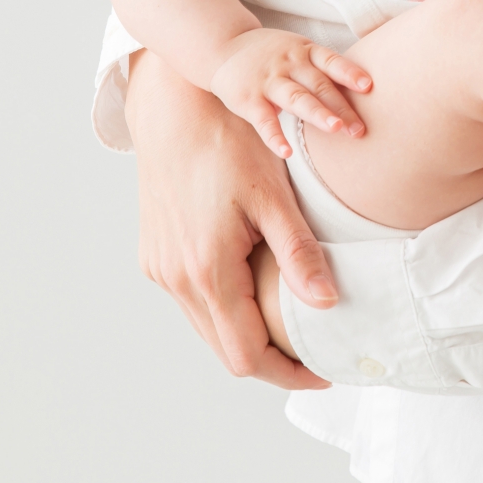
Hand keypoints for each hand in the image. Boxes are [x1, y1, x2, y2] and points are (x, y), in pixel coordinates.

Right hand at [126, 49, 334, 387]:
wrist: (174, 110)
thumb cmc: (228, 143)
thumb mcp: (272, 196)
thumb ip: (298, 253)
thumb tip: (327, 303)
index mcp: (206, 269)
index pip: (246, 355)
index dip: (288, 373)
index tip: (324, 370)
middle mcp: (175, 278)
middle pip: (226, 351)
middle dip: (272, 361)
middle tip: (316, 354)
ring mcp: (160, 268)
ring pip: (207, 329)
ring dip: (247, 335)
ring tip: (292, 326)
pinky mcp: (154, 256)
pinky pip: (192, 302)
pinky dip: (225, 310)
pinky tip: (255, 292)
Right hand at [208, 28, 371, 156]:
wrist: (222, 47)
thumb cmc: (272, 55)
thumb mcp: (297, 51)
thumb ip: (323, 70)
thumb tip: (363, 94)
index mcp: (304, 52)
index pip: (330, 61)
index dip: (349, 72)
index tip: (368, 87)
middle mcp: (289, 64)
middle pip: (319, 85)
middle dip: (342, 107)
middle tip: (361, 128)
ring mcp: (268, 81)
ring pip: (296, 98)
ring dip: (317, 114)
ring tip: (336, 129)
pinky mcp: (248, 99)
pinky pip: (263, 121)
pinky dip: (275, 137)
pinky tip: (287, 152)